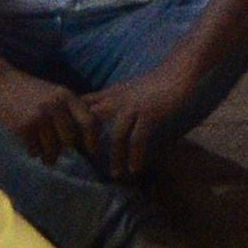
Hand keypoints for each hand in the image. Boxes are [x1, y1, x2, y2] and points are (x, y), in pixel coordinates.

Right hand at [0, 68, 89, 161]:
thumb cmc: (29, 91)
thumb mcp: (54, 93)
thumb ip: (70, 110)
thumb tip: (87, 137)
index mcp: (66, 96)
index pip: (89, 122)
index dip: (93, 139)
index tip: (92, 151)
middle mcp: (55, 105)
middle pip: (70, 140)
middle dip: (64, 149)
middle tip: (57, 151)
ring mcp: (39, 116)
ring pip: (52, 149)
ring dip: (48, 155)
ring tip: (44, 154)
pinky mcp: (23, 126)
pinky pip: (35, 150)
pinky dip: (33, 152)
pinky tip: (29, 145)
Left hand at [83, 65, 200, 178]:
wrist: (178, 72)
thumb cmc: (156, 83)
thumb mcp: (127, 89)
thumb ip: (113, 101)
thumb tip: (102, 116)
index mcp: (110, 93)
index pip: (83, 106)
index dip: (72, 122)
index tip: (69, 141)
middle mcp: (117, 100)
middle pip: (93, 121)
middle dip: (86, 142)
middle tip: (85, 164)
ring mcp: (133, 107)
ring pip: (117, 136)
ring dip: (116, 157)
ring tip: (115, 174)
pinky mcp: (149, 114)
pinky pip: (138, 139)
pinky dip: (136, 155)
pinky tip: (135, 168)